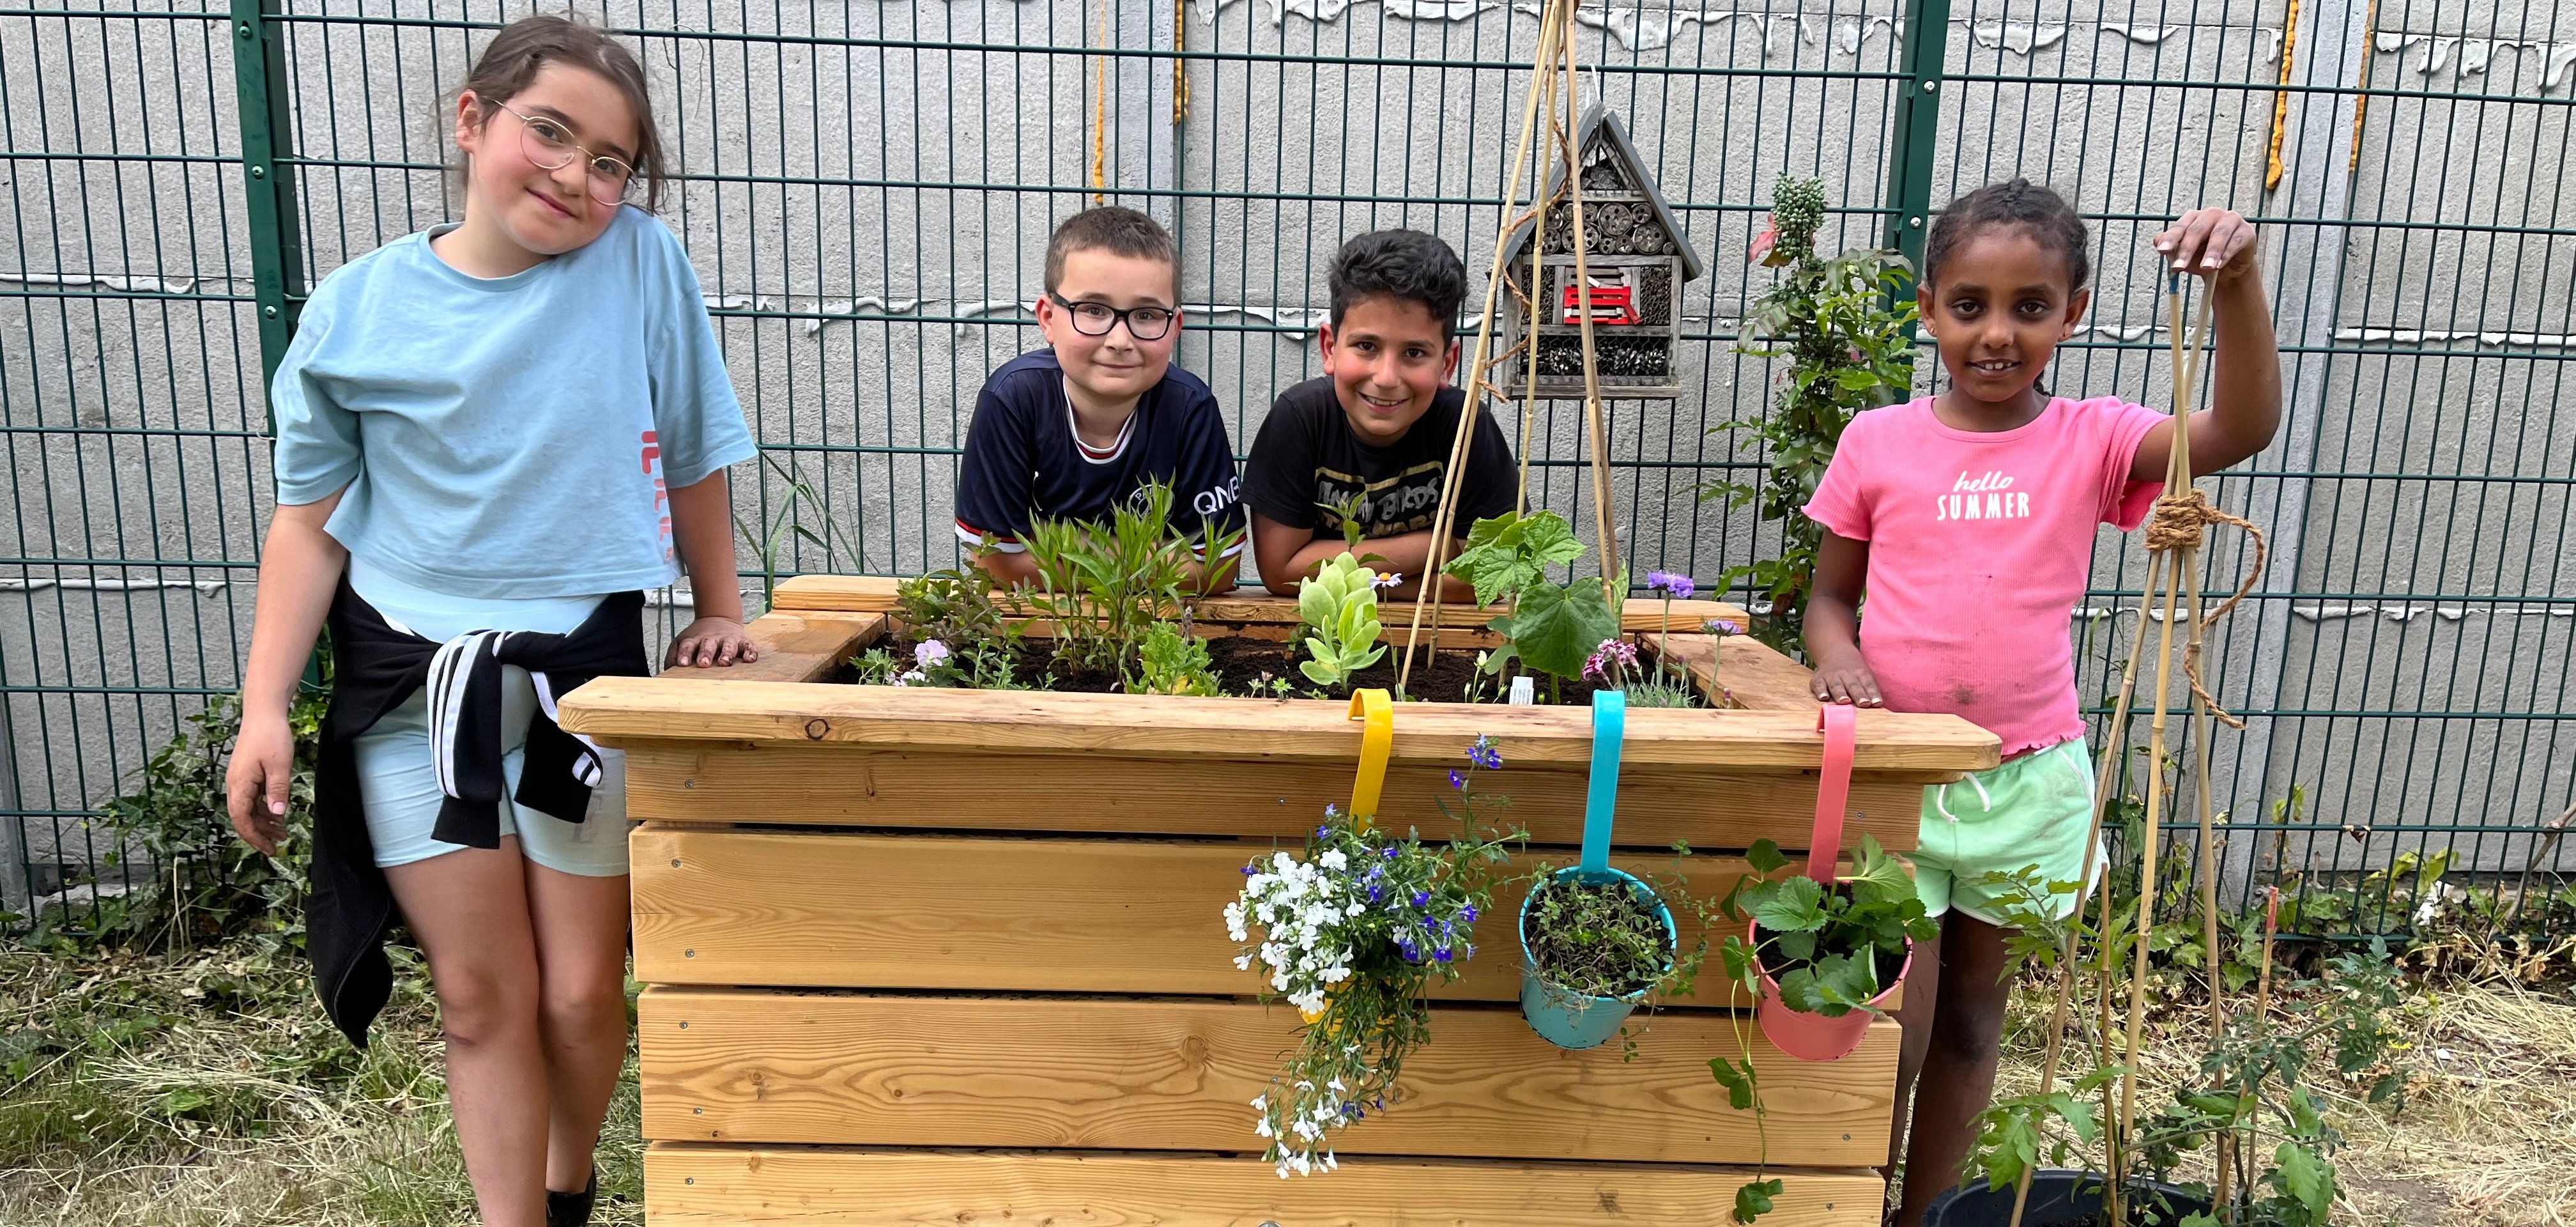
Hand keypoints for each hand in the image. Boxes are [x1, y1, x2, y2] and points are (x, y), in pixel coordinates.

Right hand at [225, 711, 295, 855]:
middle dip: (260, 833)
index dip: (253, 837)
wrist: (263, 714)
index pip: (241, 819)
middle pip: (243, 817)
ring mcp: (240, 780)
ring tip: (283, 832)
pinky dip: (264, 808)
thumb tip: (277, 814)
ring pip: (249, 809)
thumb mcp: (279, 765)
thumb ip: (277, 790)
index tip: (268, 849)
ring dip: (264, 822)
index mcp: (239, 784)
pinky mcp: (247, 775)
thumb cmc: (271, 736)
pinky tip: (278, 813)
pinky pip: (253, 798)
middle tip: (278, 845)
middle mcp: (235, 784)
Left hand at [667, 616, 758, 668]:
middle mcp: (711, 638)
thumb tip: (666, 672)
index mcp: (695, 640)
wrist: (718, 618)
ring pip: (728, 645)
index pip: (687, 645)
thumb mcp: (682, 642)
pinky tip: (749, 660)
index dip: (684, 654)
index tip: (682, 663)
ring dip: (726, 654)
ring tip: (724, 663)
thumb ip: (673, 656)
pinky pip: (748, 646)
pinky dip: (750, 652)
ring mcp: (728, 639)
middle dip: (705, 654)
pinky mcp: (743, 641)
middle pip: (708, 645)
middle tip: (703, 663)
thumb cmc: (699, 638)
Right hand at [1810, 655, 1882, 706]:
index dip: (1873, 694)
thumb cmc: (1854, 671)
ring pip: (1837, 686)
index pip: (1868, 684)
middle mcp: (1846, 674)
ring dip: (1840, 694)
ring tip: (1844, 702)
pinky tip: (1823, 698)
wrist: (1835, 652)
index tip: (1876, 703)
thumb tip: (1878, 706)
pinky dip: (1820, 691)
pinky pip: (1819, 685)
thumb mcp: (1866, 675)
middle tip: (1863, 703)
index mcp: (1861, 673)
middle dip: (1858, 695)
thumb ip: (1871, 690)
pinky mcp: (1819, 679)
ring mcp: (1832, 676)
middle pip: (1853, 685)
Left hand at [2154, 208, 2257, 284]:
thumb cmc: (2202, 258)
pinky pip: (2235, 242)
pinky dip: (2226, 254)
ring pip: (2219, 234)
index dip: (2171, 239)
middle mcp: (2211, 215)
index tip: (2162, 251)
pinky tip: (2219, 265)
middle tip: (2179, 267)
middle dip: (2187, 249)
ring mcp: (2230, 220)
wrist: (2228, 268)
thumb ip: (2172, 249)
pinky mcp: (2246, 231)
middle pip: (2197, 230)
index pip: (2180, 226)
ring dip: (2211, 252)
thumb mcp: (2186, 256)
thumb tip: (2156, 240)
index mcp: (2194, 218)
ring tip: (2205, 268)